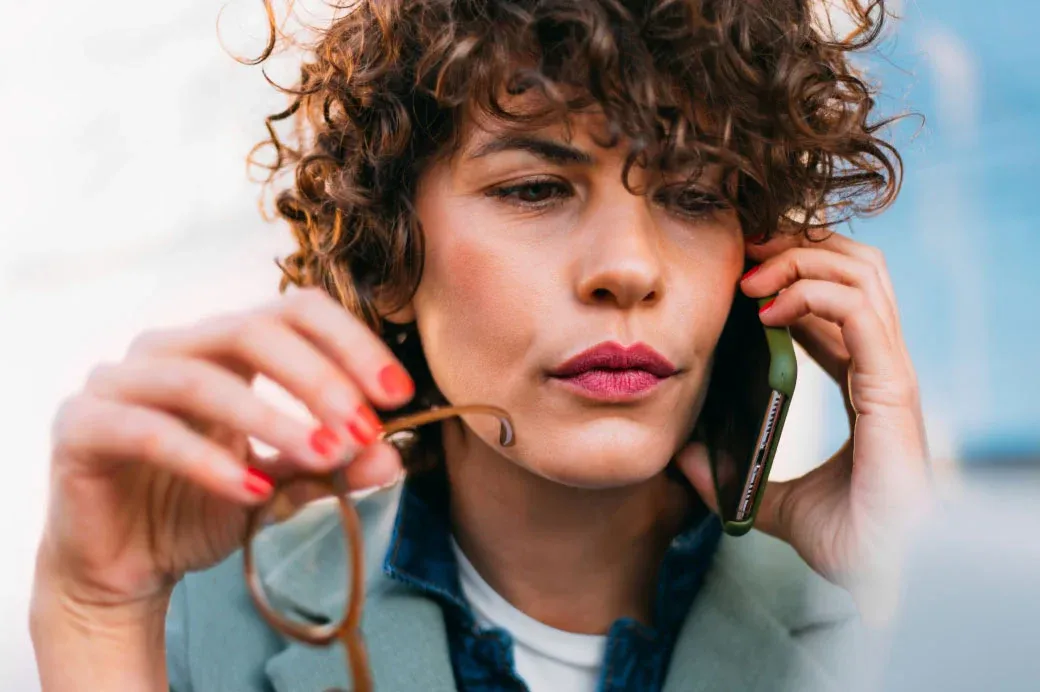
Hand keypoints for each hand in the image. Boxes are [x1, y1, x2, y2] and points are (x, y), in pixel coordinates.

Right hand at [35, 288, 411, 612]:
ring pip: (204, 378)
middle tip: (364, 429)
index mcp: (223, 346)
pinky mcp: (82, 427)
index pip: (294, 312)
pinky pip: (149, 431)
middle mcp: (172, 348)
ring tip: (324, 456)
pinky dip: (209, 462)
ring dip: (273, 419)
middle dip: (320, 379)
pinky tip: (254, 492)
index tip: (398, 395)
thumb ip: (327, 465)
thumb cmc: (200, 508)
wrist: (124, 568)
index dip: (351, 344)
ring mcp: (121, 382)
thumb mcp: (280, 486)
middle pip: (254, 330)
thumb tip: (392, 456)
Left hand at [678, 231, 931, 617]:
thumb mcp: (772, 499)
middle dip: (798, 245)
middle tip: (742, 252)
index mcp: (862, 379)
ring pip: (861, 274)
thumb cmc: (845, 539)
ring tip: (749, 275)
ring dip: (801, 258)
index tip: (738, 273)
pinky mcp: (891, 387)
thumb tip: (681, 460)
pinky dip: (811, 293)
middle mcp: (880, 365)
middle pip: (854, 268)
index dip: (790, 273)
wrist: (880, 576)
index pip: (835, 298)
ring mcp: (890, 371)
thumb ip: (732, 478)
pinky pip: (857, 311)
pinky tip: (766, 310)